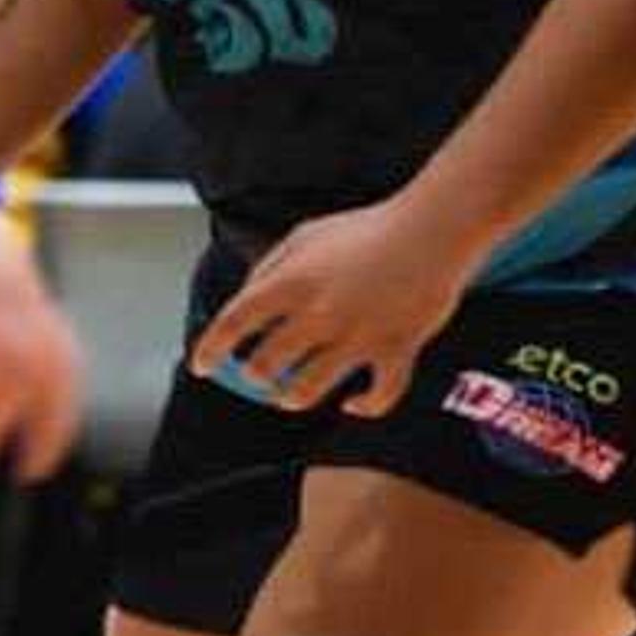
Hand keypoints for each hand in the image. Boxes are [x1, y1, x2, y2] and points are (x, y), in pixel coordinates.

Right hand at [0, 176, 81, 481]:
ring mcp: (0, 285)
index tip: (41, 439)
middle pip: (60, 370)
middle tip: (30, 469)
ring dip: (3, 421)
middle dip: (51, 425)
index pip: (60, 352)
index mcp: (19, 281)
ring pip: (27, 370)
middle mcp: (20, 286)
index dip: (58, 401)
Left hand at [189, 193, 481, 419]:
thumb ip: (271, 267)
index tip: (203, 365)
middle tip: (258, 374)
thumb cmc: (368, 228)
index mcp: (292, 282)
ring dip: (291, 397)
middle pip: (264, 366)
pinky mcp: (396, 352)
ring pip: (306, 391)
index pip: (234, 323)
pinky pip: (377, 397)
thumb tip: (248, 299)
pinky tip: (353, 402)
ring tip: (290, 394)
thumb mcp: (306, 234)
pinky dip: (363, 407)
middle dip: (254, 375)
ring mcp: (357, 337)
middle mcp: (318, 314)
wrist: (432, 229)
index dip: (210, 349)